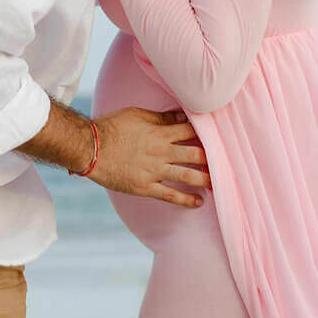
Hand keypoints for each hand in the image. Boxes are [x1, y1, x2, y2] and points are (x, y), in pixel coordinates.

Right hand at [90, 107, 208, 207]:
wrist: (90, 147)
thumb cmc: (112, 126)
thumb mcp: (137, 114)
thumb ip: (160, 117)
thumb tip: (180, 116)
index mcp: (160, 132)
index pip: (190, 131)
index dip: (205, 133)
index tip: (216, 136)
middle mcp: (161, 151)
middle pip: (195, 154)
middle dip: (211, 157)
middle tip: (226, 161)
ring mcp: (155, 170)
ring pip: (187, 175)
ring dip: (205, 179)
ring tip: (219, 182)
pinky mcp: (145, 187)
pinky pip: (170, 195)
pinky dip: (186, 199)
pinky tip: (198, 202)